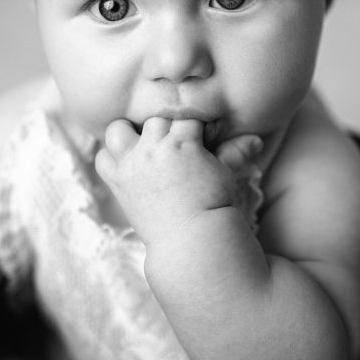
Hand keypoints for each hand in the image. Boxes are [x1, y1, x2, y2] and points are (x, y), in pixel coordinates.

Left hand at [95, 118, 262, 244]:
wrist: (189, 241)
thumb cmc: (212, 205)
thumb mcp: (224, 175)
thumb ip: (234, 152)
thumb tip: (256, 140)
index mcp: (180, 143)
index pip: (187, 119)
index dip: (196, 128)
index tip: (201, 139)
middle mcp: (151, 150)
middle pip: (155, 121)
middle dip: (166, 130)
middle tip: (177, 148)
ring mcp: (130, 165)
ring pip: (118, 130)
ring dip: (130, 135)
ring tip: (145, 147)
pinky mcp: (118, 182)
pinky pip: (103, 158)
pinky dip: (112, 157)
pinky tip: (127, 162)